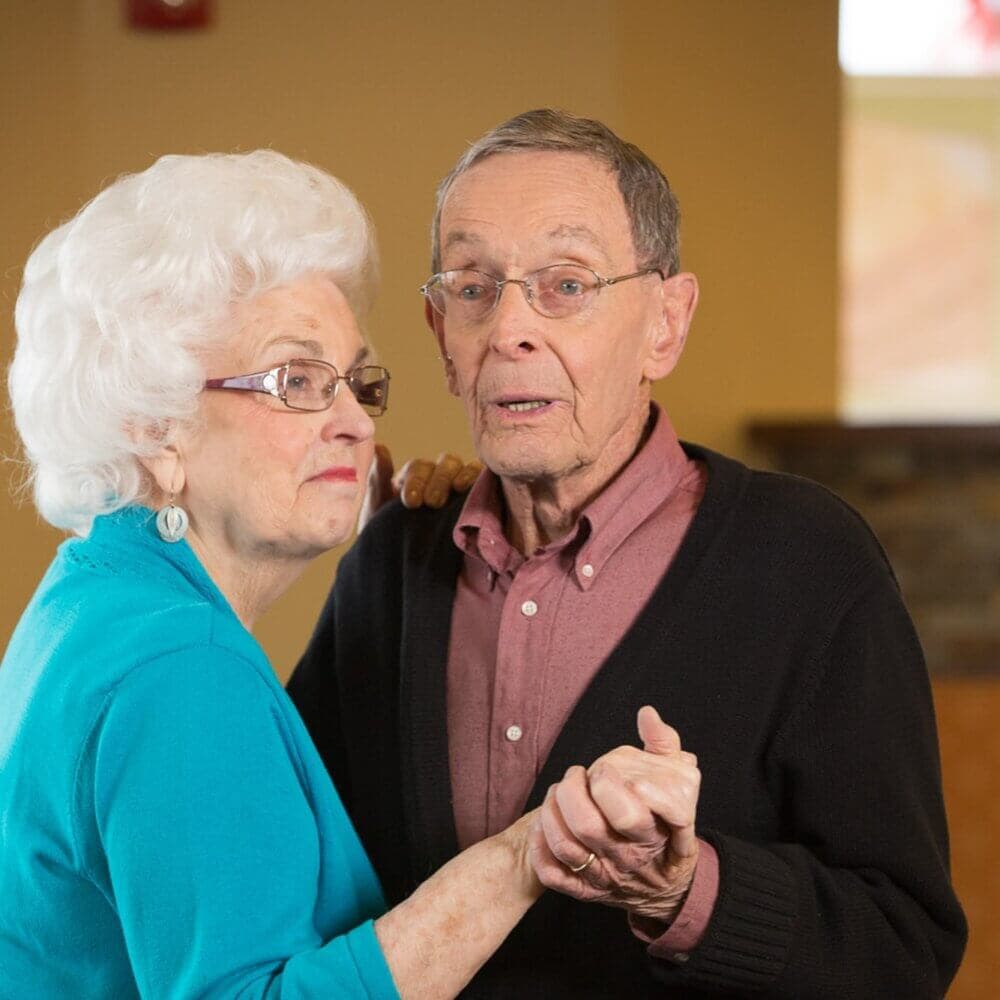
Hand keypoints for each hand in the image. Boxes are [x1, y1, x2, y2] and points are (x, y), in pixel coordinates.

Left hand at [357, 446, 481, 530]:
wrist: (402, 571)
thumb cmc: (388, 539)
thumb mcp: (378, 512)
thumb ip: (378, 481)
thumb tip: (379, 447)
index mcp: (415, 478)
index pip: (420, 467)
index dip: (416, 480)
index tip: (410, 502)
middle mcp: (439, 479)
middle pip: (445, 464)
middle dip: (439, 479)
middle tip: (432, 502)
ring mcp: (460, 489)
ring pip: (465, 468)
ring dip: (461, 476)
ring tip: (457, 490)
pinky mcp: (478, 502)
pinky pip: (483, 482)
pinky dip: (479, 480)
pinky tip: (473, 491)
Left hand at [528, 706, 700, 924]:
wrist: (667, 886)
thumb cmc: (665, 821)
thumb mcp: (678, 783)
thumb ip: (664, 745)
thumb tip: (647, 714)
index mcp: (656, 831)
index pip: (630, 815)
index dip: (610, 786)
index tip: (607, 769)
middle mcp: (630, 857)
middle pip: (590, 827)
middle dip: (575, 791)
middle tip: (581, 775)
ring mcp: (606, 875)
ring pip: (567, 845)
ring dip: (553, 810)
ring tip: (560, 790)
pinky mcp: (585, 889)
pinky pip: (553, 873)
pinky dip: (541, 846)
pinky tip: (544, 822)